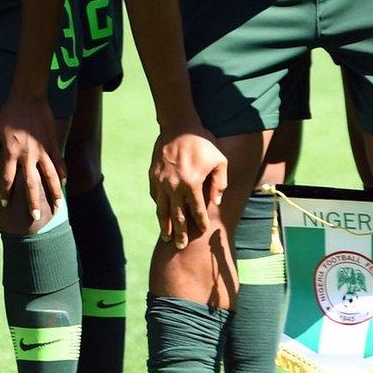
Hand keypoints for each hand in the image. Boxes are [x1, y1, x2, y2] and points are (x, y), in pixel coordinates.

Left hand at [0, 96, 64, 223]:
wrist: (28, 98)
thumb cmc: (8, 115)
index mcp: (11, 152)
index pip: (8, 179)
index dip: (6, 193)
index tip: (5, 205)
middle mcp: (28, 155)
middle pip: (32, 184)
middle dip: (33, 202)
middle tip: (35, 217)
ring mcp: (42, 150)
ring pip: (51, 177)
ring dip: (54, 193)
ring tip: (58, 207)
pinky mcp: (53, 144)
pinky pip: (59, 163)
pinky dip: (62, 175)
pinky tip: (63, 185)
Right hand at [148, 127, 226, 248]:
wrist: (178, 126)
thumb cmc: (203, 143)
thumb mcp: (220, 160)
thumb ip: (220, 183)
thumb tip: (215, 201)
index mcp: (192, 184)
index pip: (197, 210)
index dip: (201, 222)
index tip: (203, 231)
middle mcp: (174, 186)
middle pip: (177, 215)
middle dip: (180, 232)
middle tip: (180, 246)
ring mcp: (160, 181)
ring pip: (162, 209)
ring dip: (164, 224)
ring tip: (166, 236)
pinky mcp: (152, 175)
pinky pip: (154, 195)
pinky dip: (158, 206)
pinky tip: (161, 214)